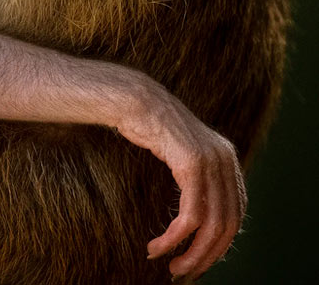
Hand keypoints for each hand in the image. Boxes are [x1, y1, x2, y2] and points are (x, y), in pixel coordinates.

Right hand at [116, 83, 245, 279]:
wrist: (131, 99)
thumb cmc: (146, 126)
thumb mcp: (180, 152)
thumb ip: (196, 175)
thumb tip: (196, 212)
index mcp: (228, 158)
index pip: (235, 214)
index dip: (218, 243)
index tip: (197, 258)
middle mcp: (226, 159)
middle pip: (227, 224)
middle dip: (206, 255)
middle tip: (183, 271)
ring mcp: (212, 161)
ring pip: (210, 225)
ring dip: (190, 252)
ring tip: (170, 264)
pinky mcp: (192, 164)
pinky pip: (190, 214)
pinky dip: (175, 237)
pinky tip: (159, 245)